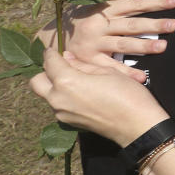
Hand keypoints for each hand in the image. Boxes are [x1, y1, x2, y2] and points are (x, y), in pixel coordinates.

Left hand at [30, 49, 170, 146]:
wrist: (137, 125)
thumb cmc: (127, 94)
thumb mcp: (108, 72)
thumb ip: (83, 65)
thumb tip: (66, 57)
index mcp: (67, 82)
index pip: (49, 63)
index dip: (51, 53)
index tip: (55, 50)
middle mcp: (58, 99)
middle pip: (37, 82)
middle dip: (47, 72)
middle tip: (64, 67)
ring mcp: (61, 113)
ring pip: (47, 95)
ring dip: (55, 86)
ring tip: (78, 80)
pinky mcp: (68, 123)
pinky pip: (58, 106)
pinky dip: (65, 97)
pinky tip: (84, 95)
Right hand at [42, 0, 174, 82]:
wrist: (45, 37)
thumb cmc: (74, 17)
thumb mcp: (88, 1)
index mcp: (104, 10)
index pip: (134, 4)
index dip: (155, 2)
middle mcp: (100, 26)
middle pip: (131, 25)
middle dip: (154, 24)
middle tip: (174, 24)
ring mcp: (95, 44)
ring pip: (123, 45)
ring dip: (144, 46)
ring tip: (163, 47)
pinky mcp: (88, 61)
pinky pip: (110, 67)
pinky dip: (125, 72)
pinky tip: (141, 76)